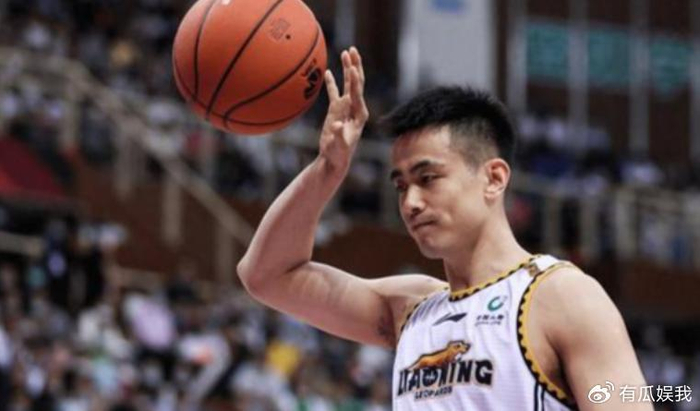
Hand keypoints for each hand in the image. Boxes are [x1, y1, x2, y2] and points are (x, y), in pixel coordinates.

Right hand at [319, 47, 368, 173]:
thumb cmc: (339, 154)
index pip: (357, 93)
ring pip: (347, 84)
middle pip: (357, 83)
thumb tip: (338, 125)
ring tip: (345, 52)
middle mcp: (355, 108)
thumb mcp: (340, 146)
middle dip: (355, 66)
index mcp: (359, 114)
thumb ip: (340, 135)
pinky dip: (332, 82)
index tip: (352, 67)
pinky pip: (334, 92)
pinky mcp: (337, 110)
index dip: (355, 80)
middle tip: (352, 50)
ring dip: (346, 68)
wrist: (335, 159)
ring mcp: (346, 107)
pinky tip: (328, 71)